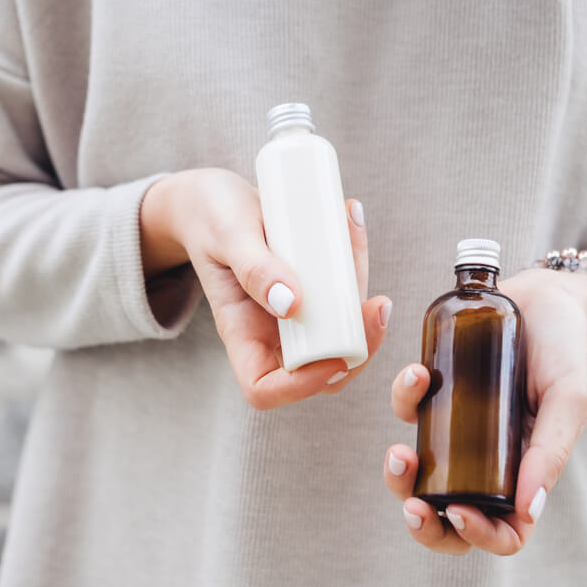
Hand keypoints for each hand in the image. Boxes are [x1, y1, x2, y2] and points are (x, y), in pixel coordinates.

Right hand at [140, 168, 390, 409]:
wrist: (209, 198)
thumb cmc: (208, 217)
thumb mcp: (226, 233)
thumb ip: (255, 268)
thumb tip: (291, 306)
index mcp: (240, 333)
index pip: (265, 388)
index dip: (303, 385)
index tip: (333, 356)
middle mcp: (270, 331)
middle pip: (321, 368)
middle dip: (360, 343)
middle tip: (378, 304)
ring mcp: (295, 312)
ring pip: (341, 329)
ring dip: (362, 291)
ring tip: (352, 229)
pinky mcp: (313, 288)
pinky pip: (343, 291)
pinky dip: (354, 260)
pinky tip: (351, 220)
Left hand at [383, 268, 586, 554]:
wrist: (547, 294)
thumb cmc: (566, 351)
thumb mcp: (569, 398)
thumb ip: (552, 450)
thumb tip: (526, 511)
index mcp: (525, 474)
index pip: (502, 531)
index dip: (479, 535)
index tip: (460, 512)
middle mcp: (487, 460)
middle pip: (449, 516)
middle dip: (425, 523)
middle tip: (413, 506)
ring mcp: (458, 429)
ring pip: (418, 474)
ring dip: (399, 476)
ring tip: (399, 453)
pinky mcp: (437, 394)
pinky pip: (408, 408)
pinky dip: (404, 396)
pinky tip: (417, 373)